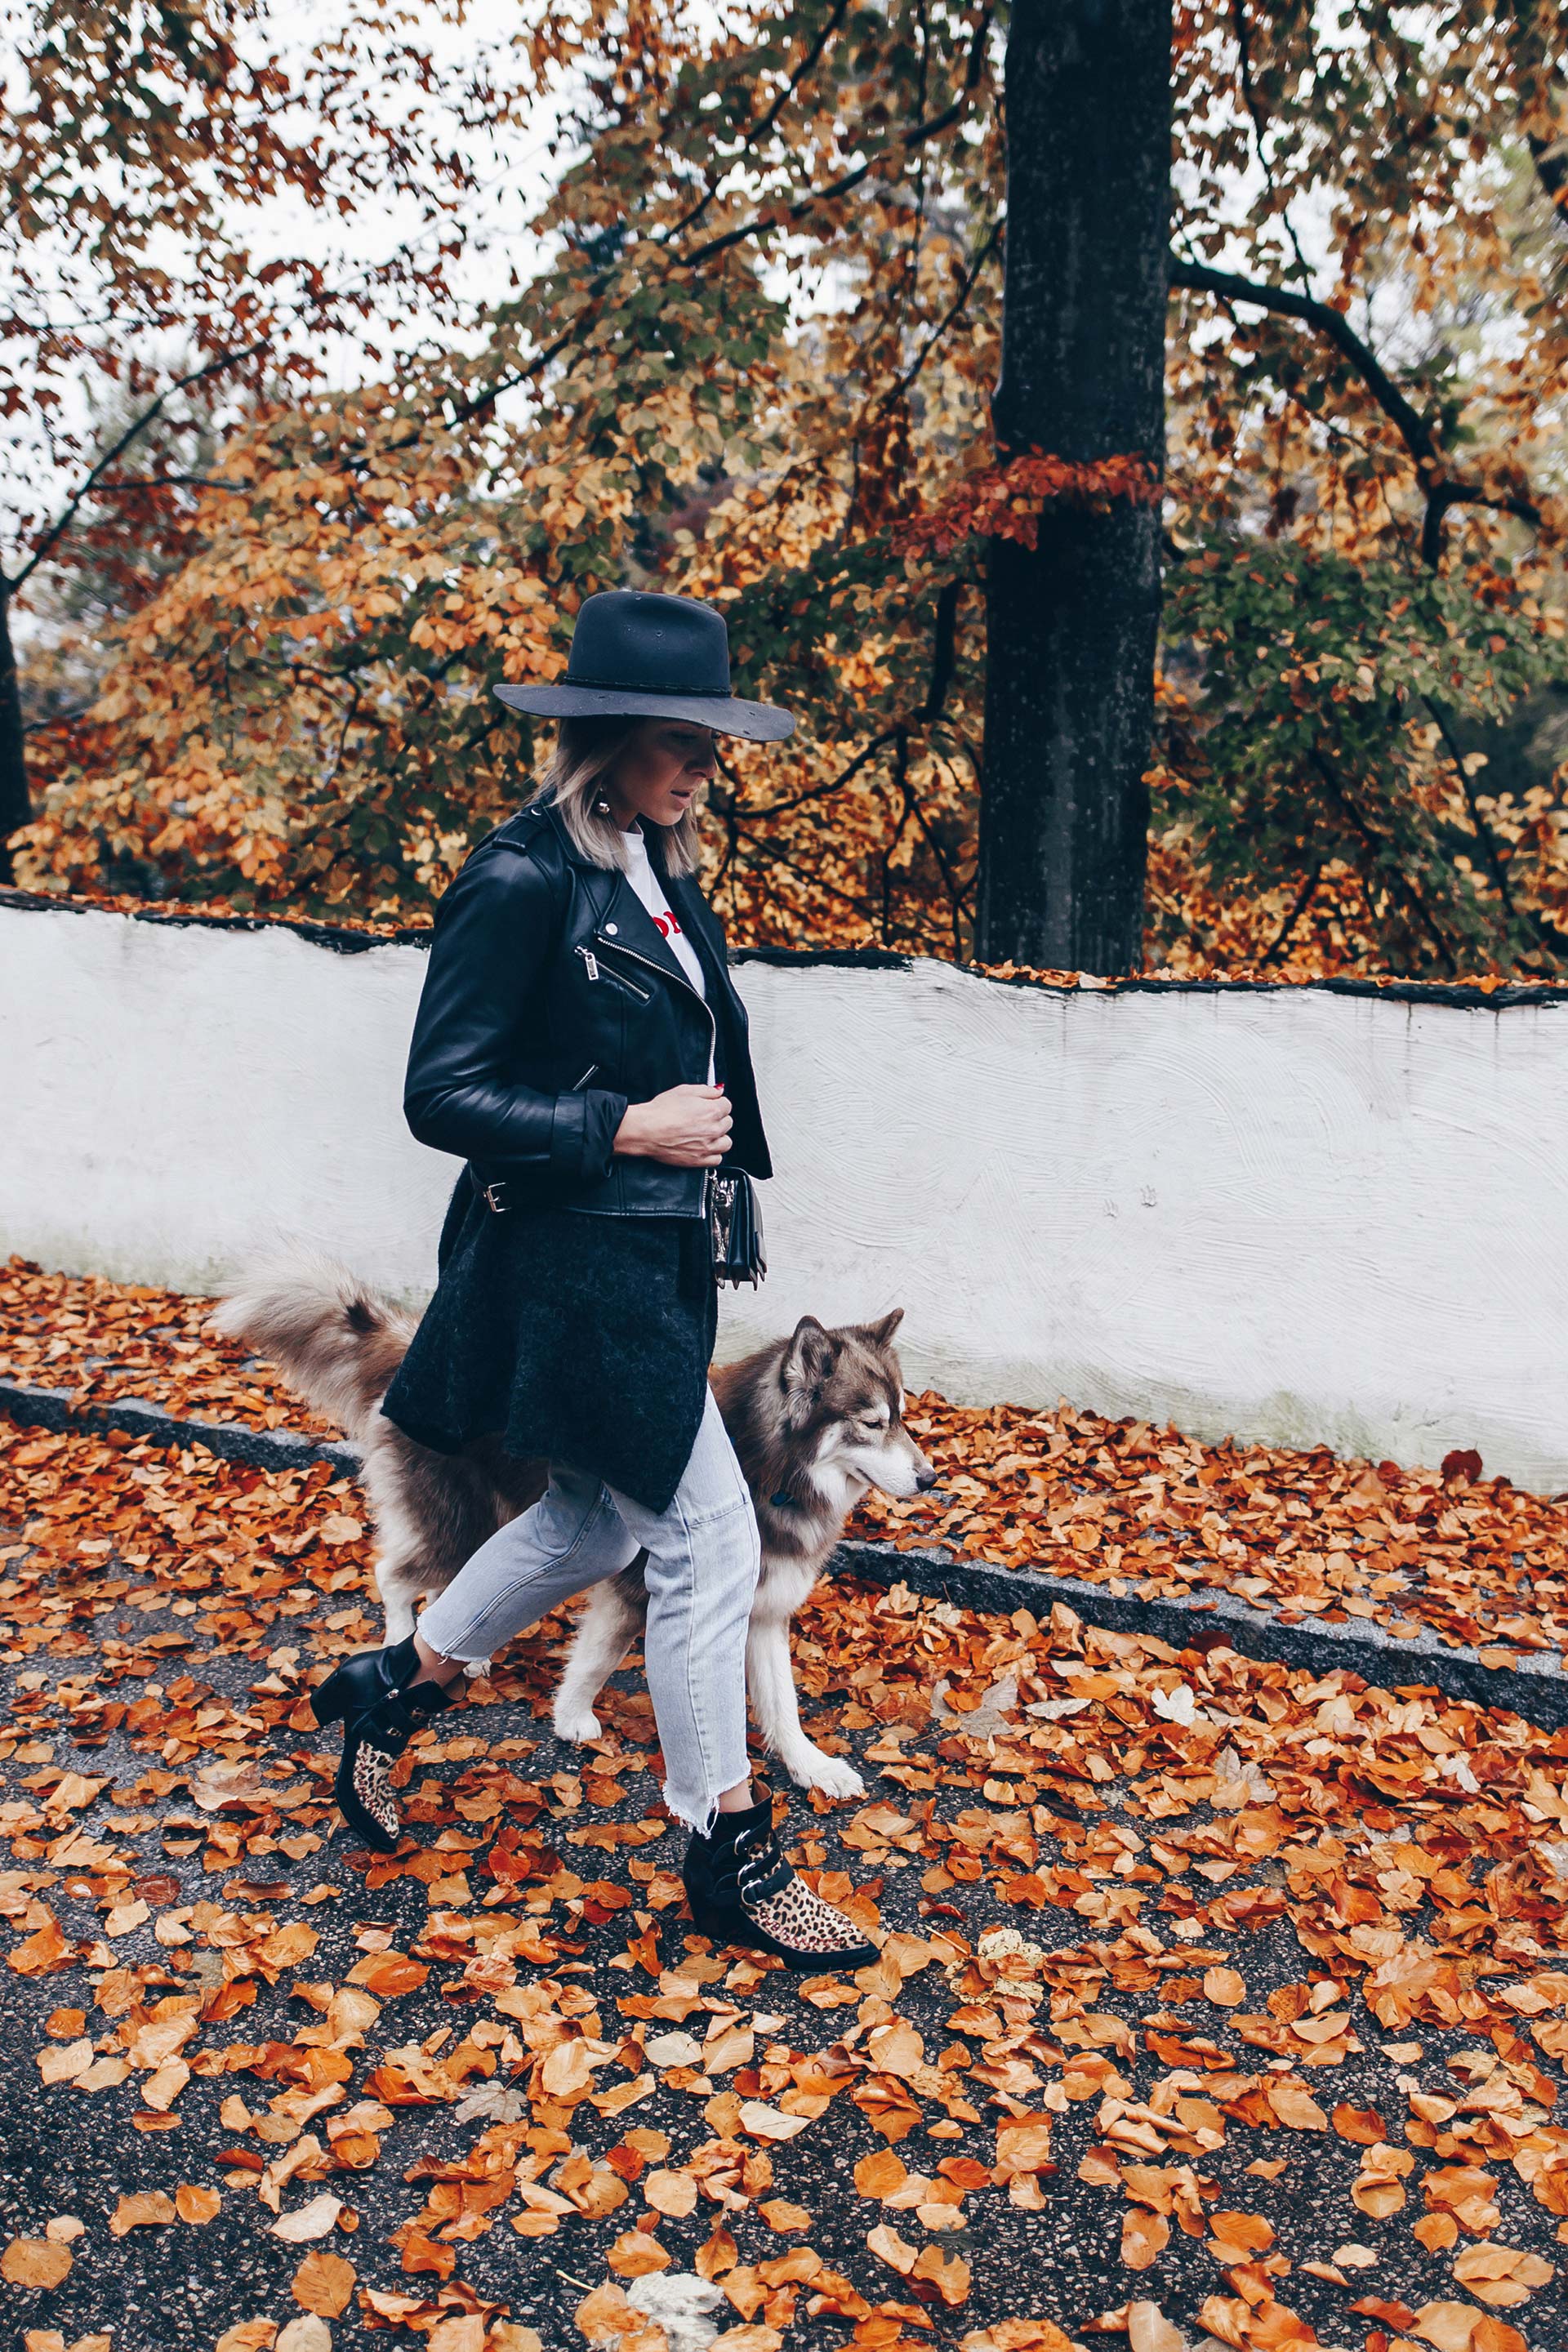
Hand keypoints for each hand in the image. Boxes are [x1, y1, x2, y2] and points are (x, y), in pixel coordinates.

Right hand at [614, 1083, 731, 1166]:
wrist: (646, 1130)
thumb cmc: (661, 1111)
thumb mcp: (684, 1091)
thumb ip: (706, 1090)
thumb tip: (718, 1091)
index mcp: (712, 1111)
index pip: (727, 1105)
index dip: (717, 1103)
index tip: (710, 1104)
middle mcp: (713, 1130)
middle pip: (727, 1123)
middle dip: (718, 1119)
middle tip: (704, 1117)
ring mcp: (707, 1147)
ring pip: (726, 1142)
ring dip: (719, 1137)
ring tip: (706, 1133)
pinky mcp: (699, 1160)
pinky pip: (717, 1159)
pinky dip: (713, 1154)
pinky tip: (704, 1147)